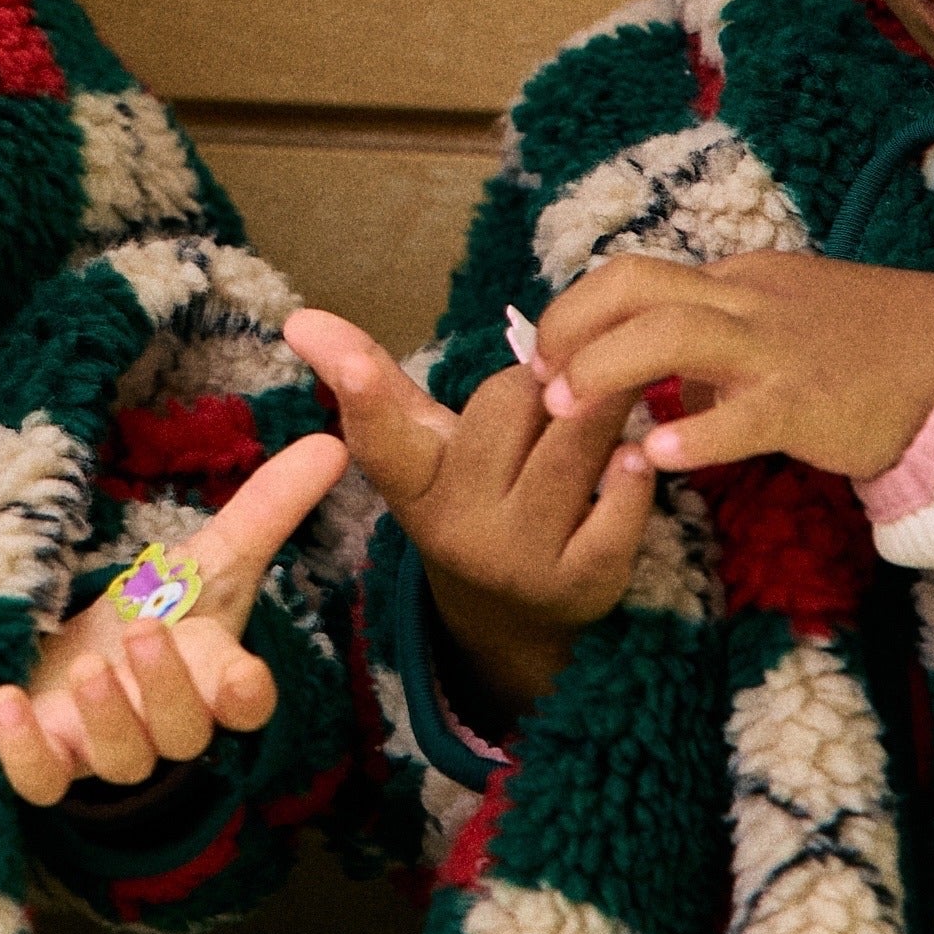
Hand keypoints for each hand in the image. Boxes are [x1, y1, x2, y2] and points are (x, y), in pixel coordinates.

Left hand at [0, 428, 346, 805]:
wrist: (86, 657)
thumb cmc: (161, 611)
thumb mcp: (207, 560)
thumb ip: (267, 509)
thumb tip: (331, 443)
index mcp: (209, 677)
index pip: (245, 702)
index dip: (246, 697)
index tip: (244, 679)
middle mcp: (163, 723)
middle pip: (182, 734)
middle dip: (166, 689)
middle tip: (145, 629)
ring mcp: (106, 748)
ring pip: (121, 761)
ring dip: (105, 717)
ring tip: (88, 666)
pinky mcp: (51, 759)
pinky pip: (41, 780)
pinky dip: (23, 751)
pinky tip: (4, 703)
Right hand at [288, 308, 651, 720]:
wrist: (517, 617)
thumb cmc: (468, 496)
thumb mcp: (420, 445)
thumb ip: (368, 380)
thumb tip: (298, 316)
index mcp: (412, 487)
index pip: (382, 439)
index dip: (360, 396)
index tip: (341, 359)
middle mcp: (458, 529)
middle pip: (512, 404)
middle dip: (545, 380)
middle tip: (562, 385)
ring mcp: (521, 560)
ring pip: (572, 442)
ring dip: (603, 408)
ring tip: (618, 395)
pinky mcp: (585, 586)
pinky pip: (621, 505)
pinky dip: (633, 472)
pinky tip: (635, 459)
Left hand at [534, 250, 933, 481]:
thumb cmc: (870, 348)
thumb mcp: (783, 324)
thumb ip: (718, 345)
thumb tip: (657, 385)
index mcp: (736, 282)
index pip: (634, 274)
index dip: (578, 308)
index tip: (546, 350)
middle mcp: (748, 302)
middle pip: (636, 286)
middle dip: (574, 325)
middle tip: (541, 378)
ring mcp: (777, 349)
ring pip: (673, 334)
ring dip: (608, 368)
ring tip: (569, 410)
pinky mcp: (809, 403)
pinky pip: (741, 416)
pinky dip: (693, 434)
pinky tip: (658, 457)